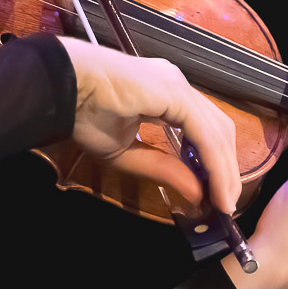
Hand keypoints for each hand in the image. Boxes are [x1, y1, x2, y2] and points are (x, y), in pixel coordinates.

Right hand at [56, 36, 240, 214]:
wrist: (62, 88)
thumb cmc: (84, 114)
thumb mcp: (126, 153)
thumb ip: (162, 170)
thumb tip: (198, 194)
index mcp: (165, 94)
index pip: (203, 128)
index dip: (213, 162)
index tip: (214, 194)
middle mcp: (177, 85)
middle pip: (218, 129)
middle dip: (225, 168)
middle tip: (225, 203)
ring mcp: (179, 85)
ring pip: (217, 131)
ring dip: (224, 170)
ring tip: (223, 202)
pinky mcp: (176, 93)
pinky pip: (204, 133)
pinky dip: (215, 163)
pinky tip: (215, 187)